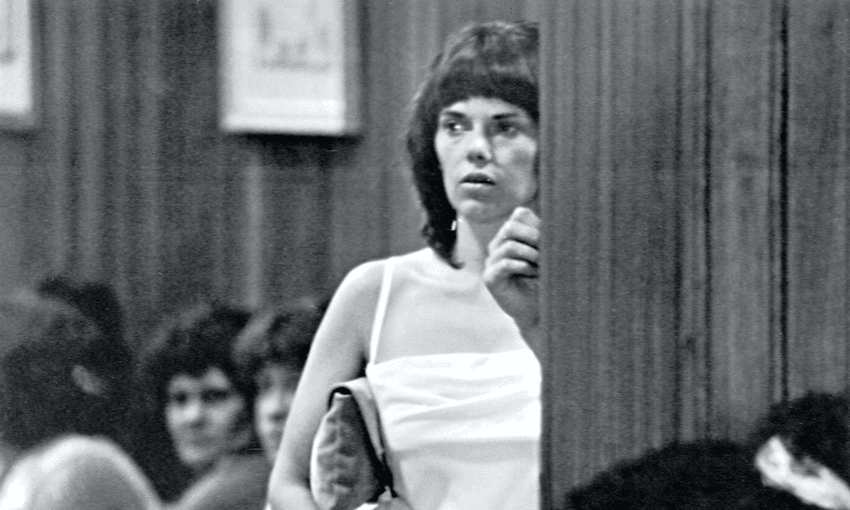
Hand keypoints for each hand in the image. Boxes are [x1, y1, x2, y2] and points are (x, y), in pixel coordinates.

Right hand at [484, 206, 541, 349]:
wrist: (540, 311)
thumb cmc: (547, 281)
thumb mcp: (549, 255)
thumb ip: (547, 236)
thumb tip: (560, 217)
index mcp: (512, 236)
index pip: (519, 215)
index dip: (536, 223)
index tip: (551, 239)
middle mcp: (498, 245)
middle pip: (511, 226)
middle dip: (534, 237)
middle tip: (548, 252)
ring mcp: (492, 261)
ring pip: (509, 245)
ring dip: (531, 255)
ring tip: (542, 267)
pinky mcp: (490, 278)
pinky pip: (505, 264)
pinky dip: (523, 267)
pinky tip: (533, 274)